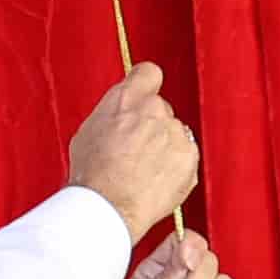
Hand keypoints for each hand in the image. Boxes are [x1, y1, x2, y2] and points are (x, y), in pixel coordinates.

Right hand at [66, 63, 200, 239]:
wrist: (109, 206)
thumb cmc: (93, 174)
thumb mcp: (89, 130)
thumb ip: (113, 114)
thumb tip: (121, 114)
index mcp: (127, 98)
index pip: (149, 72)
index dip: (146, 84)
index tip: (145, 94)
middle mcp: (155, 110)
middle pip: (161, 109)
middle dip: (152, 126)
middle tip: (135, 150)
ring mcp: (175, 134)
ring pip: (174, 134)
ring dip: (164, 148)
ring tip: (142, 171)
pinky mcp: (189, 158)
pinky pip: (185, 157)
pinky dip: (175, 168)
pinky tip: (155, 181)